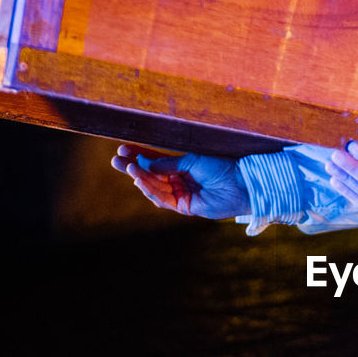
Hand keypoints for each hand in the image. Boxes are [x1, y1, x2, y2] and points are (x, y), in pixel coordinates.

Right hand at [111, 144, 248, 218]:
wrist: (241, 183)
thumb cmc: (222, 167)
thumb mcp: (192, 160)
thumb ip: (168, 163)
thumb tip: (144, 161)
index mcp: (183, 166)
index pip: (156, 160)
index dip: (139, 155)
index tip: (122, 149)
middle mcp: (180, 180)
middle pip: (151, 175)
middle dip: (133, 167)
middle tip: (116, 160)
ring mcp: (182, 194)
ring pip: (155, 188)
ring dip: (141, 178)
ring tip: (129, 168)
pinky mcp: (185, 207)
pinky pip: (164, 200)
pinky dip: (152, 191)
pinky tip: (141, 181)